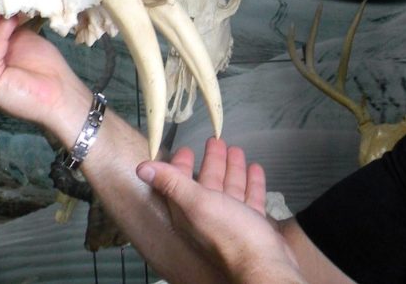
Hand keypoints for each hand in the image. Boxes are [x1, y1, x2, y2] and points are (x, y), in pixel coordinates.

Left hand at [138, 138, 304, 282]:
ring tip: (236, 149)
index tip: (187, 149)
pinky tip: (255, 168)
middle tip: (216, 141)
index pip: (182, 183)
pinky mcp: (252, 225)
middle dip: (212, 161)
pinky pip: (250, 199)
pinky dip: (252, 183)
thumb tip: (142, 168)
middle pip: (209, 183)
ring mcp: (232, 221)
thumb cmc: (230, 234)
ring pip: (230, 189)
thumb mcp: (197, 203)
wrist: (263, 264)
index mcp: (190, 212)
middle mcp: (208, 217)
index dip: (183, 165)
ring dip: (232, 169)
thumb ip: (172, 183)